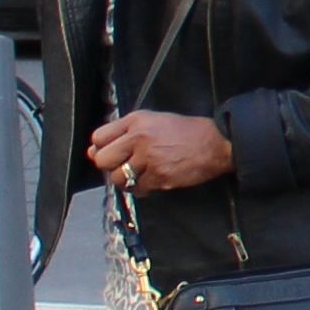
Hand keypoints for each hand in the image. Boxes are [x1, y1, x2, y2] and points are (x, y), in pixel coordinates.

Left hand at [87, 110, 234, 191]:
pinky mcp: (159, 176)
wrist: (216, 143)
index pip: (99, 137)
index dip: (102, 148)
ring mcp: (149, 158)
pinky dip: (140, 188)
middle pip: (103, 159)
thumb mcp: (154, 121)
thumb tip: (92, 152)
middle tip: (125, 165)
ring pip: (117, 178)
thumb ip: (124, 132)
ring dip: (124, 180)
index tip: (113, 152)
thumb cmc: (185, 131)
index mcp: (137, 121)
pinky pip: (136, 189)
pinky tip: (151, 180)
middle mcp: (139, 137)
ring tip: (139, 174)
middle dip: (110, 166)